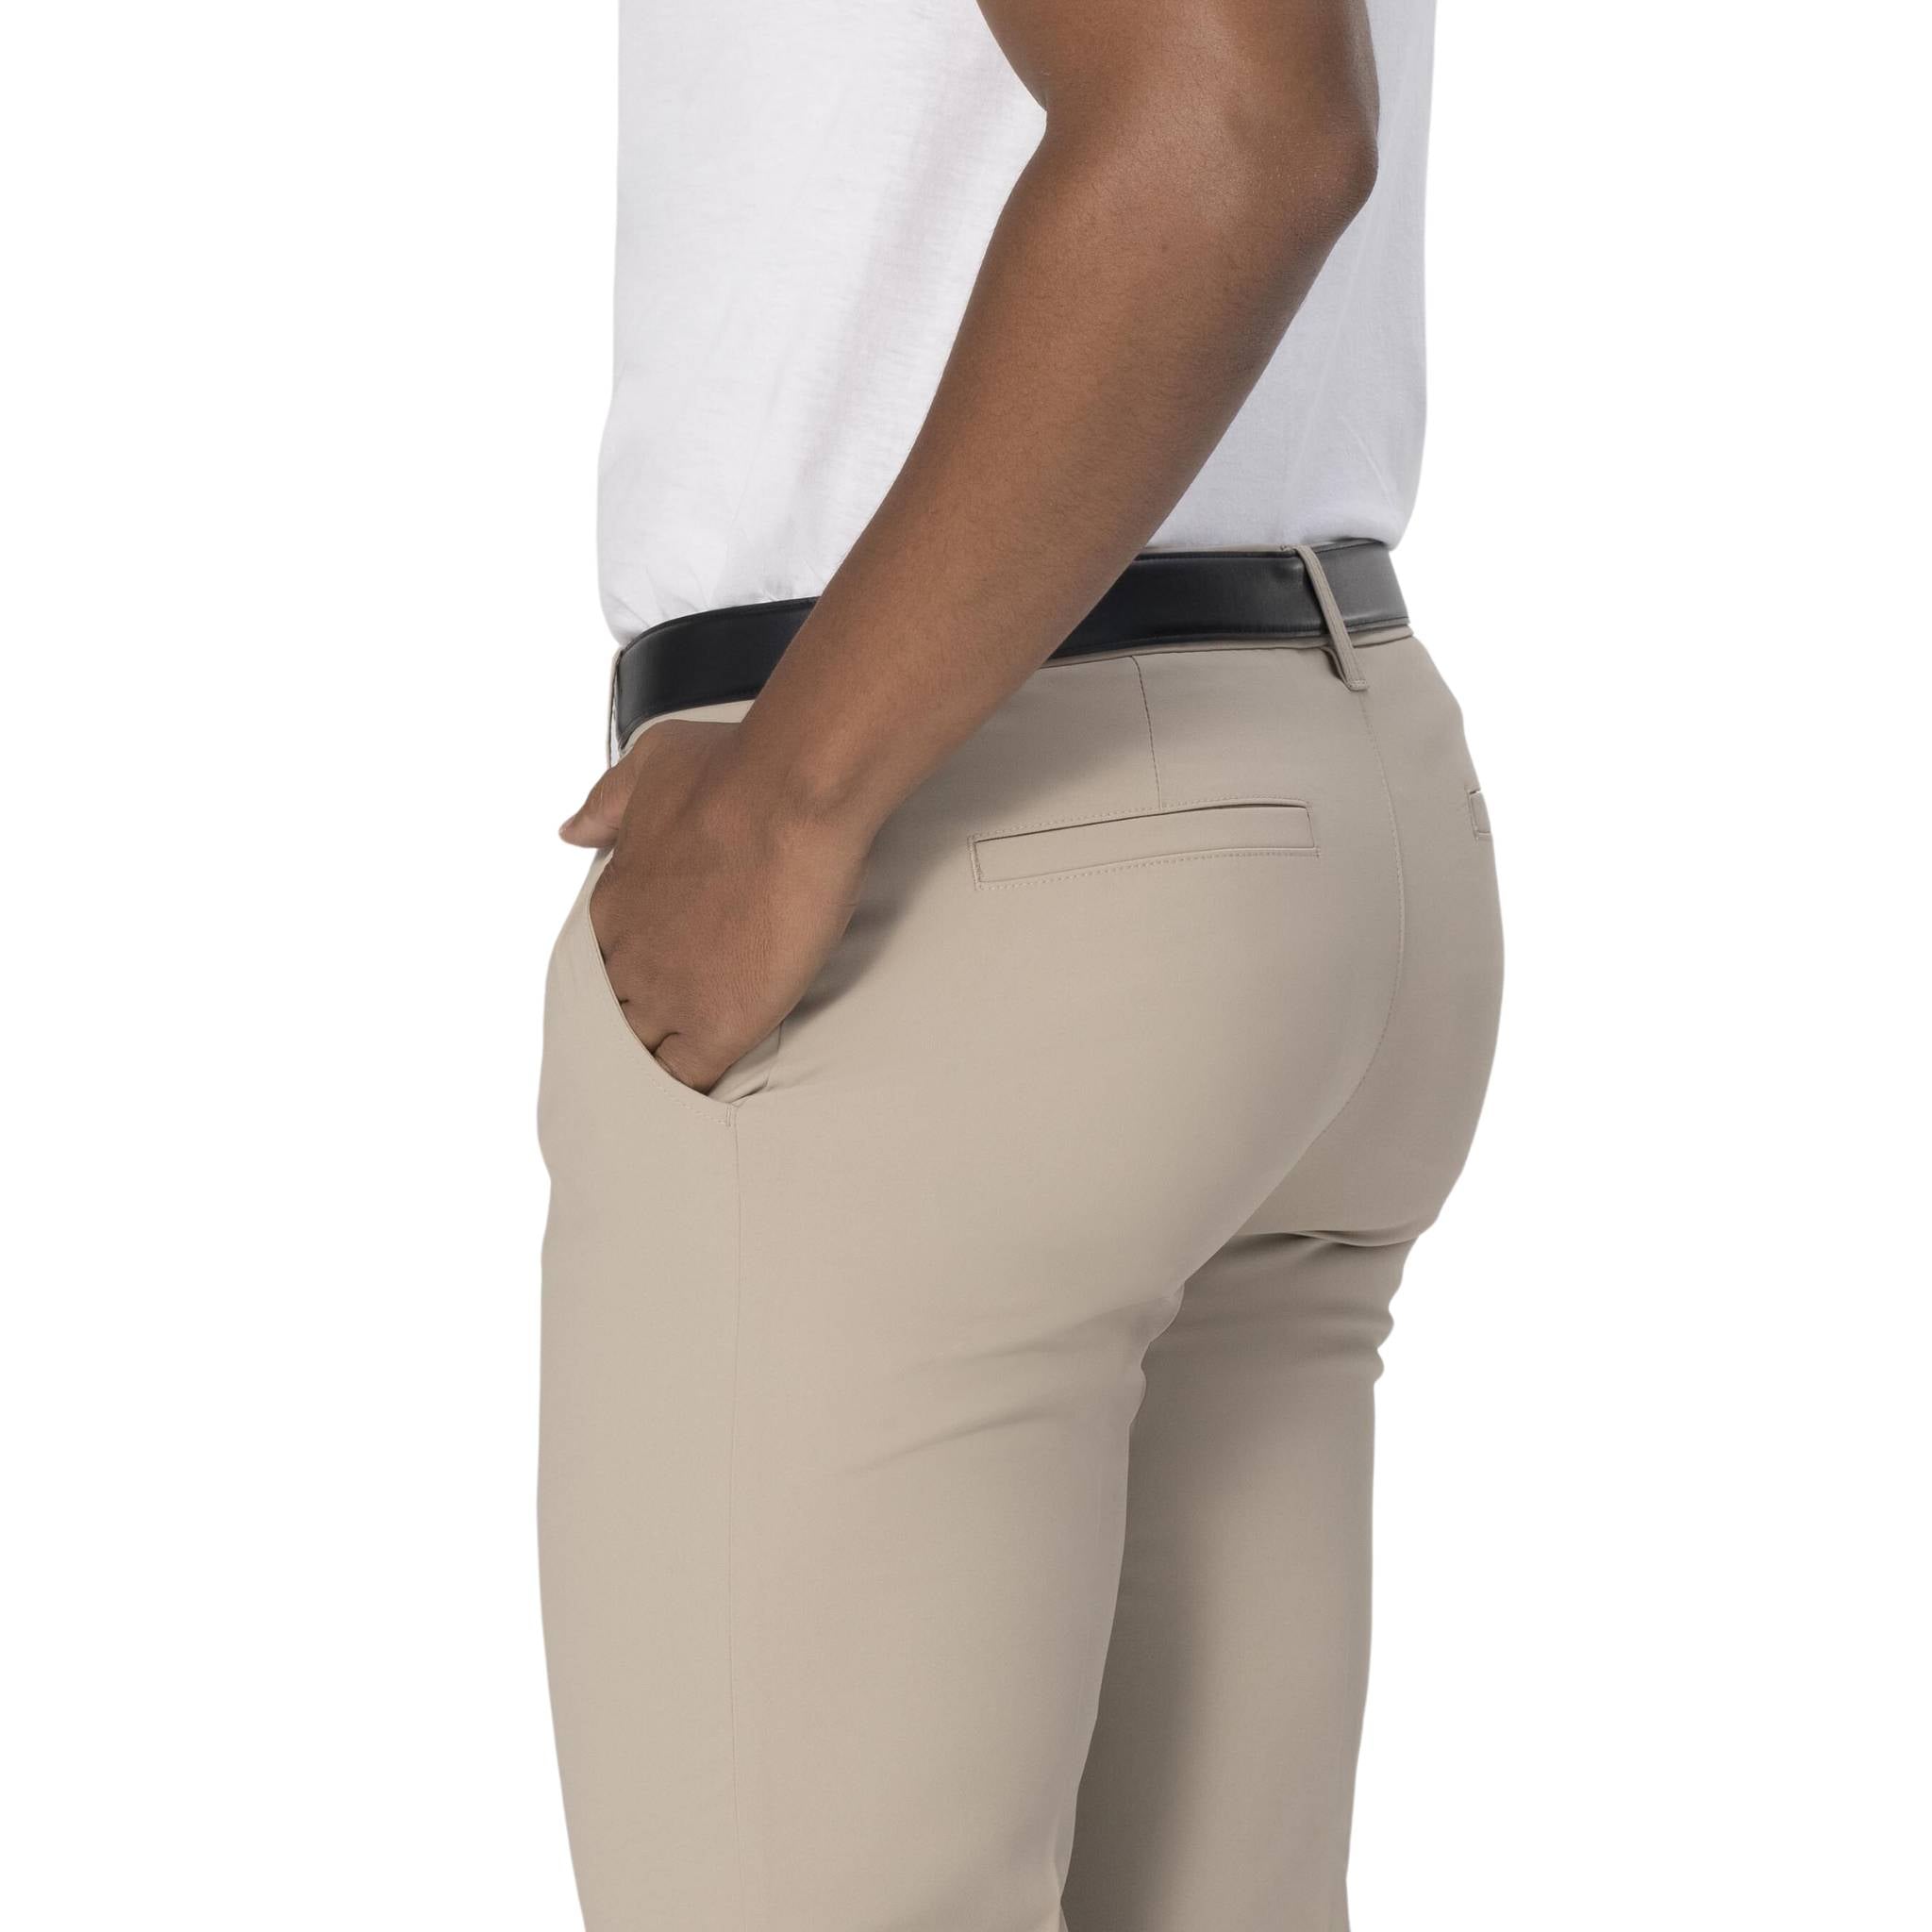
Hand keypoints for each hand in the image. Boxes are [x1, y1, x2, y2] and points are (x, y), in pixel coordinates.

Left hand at [560, 721, 869, 1092]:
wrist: (788, 797)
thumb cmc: (729, 772)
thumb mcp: (650, 764)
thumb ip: (606, 802)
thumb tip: (572, 830)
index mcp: (613, 904)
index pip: (600, 963)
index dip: (628, 976)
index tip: (656, 977)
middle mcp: (630, 956)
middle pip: (615, 1017)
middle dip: (638, 1027)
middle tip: (671, 1033)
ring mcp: (670, 997)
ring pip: (643, 1056)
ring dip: (659, 1062)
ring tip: (681, 1077)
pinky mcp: (718, 1026)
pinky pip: (687, 1081)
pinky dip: (690, 1092)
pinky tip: (701, 1100)